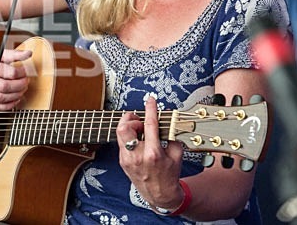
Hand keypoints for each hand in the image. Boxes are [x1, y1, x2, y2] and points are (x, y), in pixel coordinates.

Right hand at [0, 45, 31, 110]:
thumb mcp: (0, 54)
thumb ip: (15, 54)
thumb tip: (28, 54)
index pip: (8, 72)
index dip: (21, 73)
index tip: (26, 71)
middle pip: (5, 86)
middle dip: (19, 85)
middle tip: (25, 81)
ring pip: (1, 98)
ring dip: (16, 95)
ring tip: (22, 89)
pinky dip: (8, 105)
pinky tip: (15, 98)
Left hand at [116, 96, 184, 210]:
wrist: (160, 195)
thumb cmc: (169, 176)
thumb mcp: (177, 155)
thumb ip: (171, 136)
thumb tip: (167, 121)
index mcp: (153, 154)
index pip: (149, 125)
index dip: (150, 109)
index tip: (150, 100)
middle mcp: (137, 156)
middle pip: (124, 127)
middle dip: (130, 118)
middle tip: (139, 118)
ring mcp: (127, 159)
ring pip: (119, 133)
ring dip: (128, 126)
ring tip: (139, 128)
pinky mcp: (122, 162)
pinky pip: (122, 143)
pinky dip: (128, 136)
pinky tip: (137, 139)